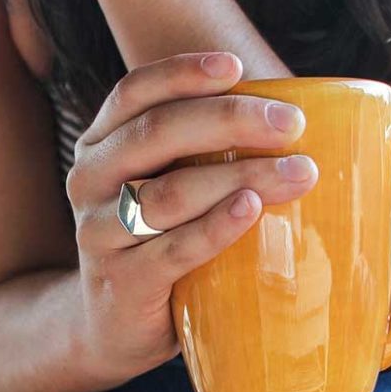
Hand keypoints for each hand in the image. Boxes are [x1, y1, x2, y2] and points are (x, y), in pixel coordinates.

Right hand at [68, 51, 318, 381]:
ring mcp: (99, 233)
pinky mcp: (122, 282)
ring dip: (239, 176)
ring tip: (299, 173)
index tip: (236, 67)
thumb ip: (202, 150)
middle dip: (229, 120)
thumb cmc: (159, 238)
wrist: (112, 324)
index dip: (182, 73)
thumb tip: (292, 121)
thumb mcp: (163, 184)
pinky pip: (172, 249)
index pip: (134, 93)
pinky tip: (251, 209)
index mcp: (101, 143)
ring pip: (169, 193)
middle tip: (291, 124)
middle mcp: (91, 179)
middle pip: (155, 133)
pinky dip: (215, 227)